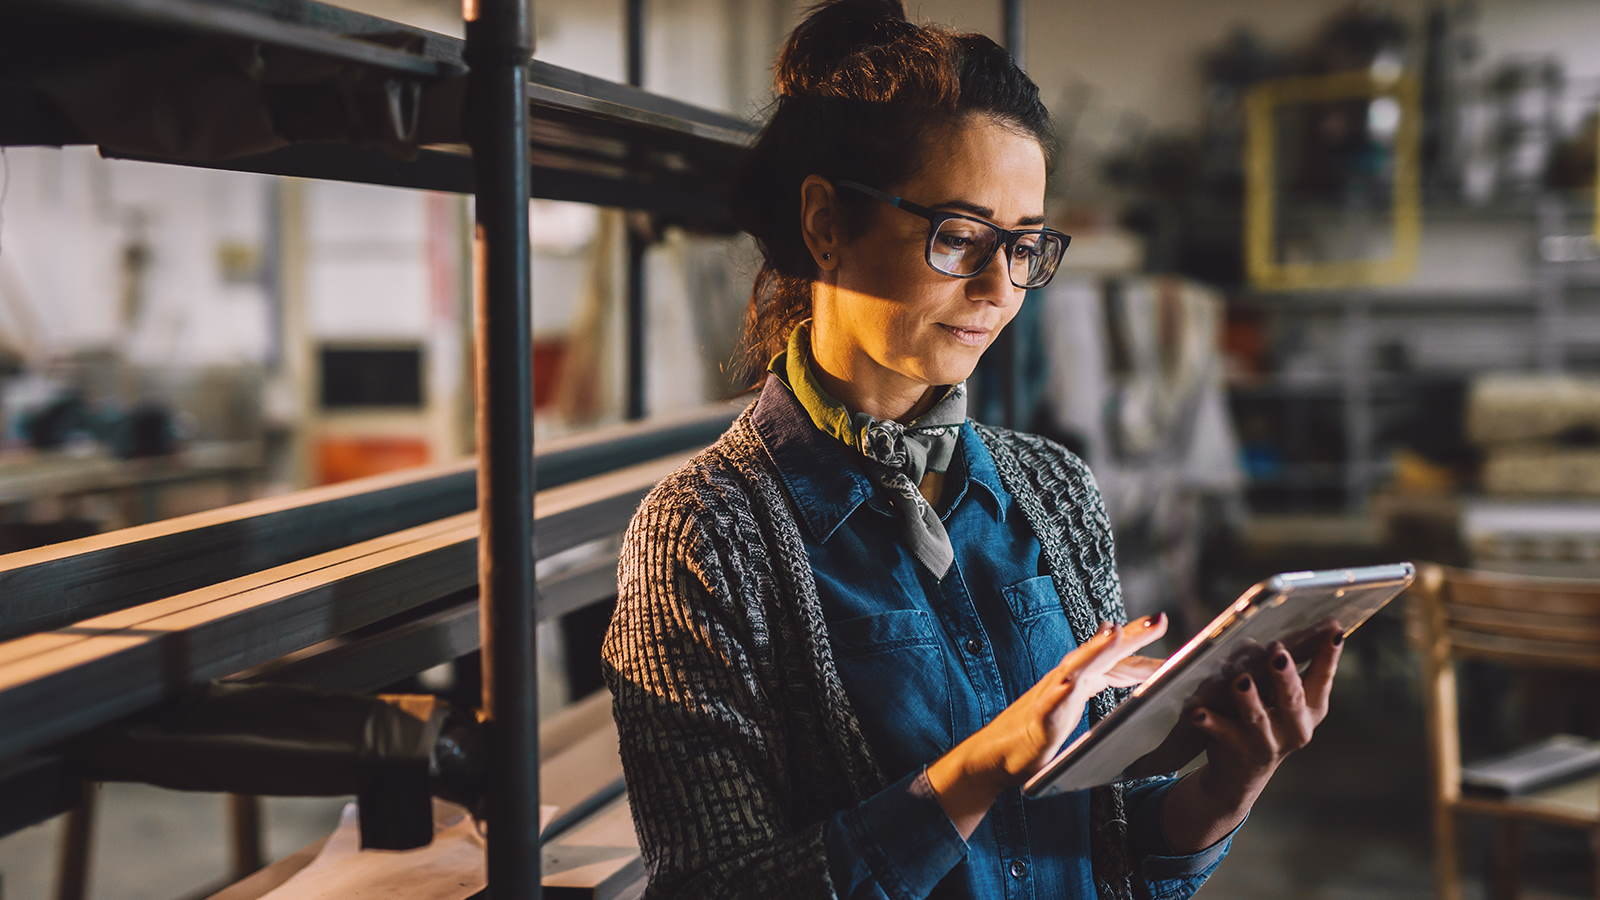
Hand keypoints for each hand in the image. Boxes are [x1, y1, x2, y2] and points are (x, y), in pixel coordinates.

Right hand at [926, 614, 1168, 836]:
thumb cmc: (1036, 732)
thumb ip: (1095, 682)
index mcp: (1078, 678)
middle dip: (1129, 635)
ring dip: (1096, 650)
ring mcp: (1050, 695)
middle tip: (1159, 620)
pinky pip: (1052, 702)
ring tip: (1115, 633)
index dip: (1136, 640)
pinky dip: (1062, 691)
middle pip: (1100, 653)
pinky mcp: (1039, 717)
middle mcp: (1065, 679)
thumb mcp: (1073, 704)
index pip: (1112, 656)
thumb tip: (1122, 671)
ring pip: (1077, 667)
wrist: (995, 756)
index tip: (1161, 622)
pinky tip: (1072, 684)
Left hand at [1189, 622, 1343, 802]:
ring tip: (1240, 681)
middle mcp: (1295, 728)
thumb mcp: (1282, 696)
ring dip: (1249, 699)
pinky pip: (1221, 734)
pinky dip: (1210, 722)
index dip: (1328, 656)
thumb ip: (1287, 667)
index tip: (1334, 629)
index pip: (1322, 678)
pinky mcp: (1237, 751)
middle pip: (1292, 699)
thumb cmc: (1265, 720)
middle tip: (1278, 651)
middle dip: (1285, 675)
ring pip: (1258, 718)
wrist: (1238, 775)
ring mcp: (1266, 743)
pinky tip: (1197, 712)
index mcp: (1311, 709)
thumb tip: (1290, 631)